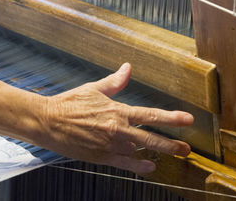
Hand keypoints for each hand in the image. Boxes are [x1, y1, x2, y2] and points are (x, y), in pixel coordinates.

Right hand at [40, 63, 193, 173]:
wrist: (48, 121)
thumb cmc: (69, 104)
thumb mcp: (93, 89)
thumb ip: (115, 81)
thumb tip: (128, 68)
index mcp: (117, 111)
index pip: (150, 115)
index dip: (171, 118)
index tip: (187, 120)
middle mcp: (117, 130)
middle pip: (150, 138)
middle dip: (171, 144)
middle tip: (186, 149)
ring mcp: (109, 145)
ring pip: (139, 152)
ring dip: (157, 154)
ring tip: (172, 157)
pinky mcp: (100, 157)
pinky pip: (124, 164)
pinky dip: (138, 167)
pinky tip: (149, 167)